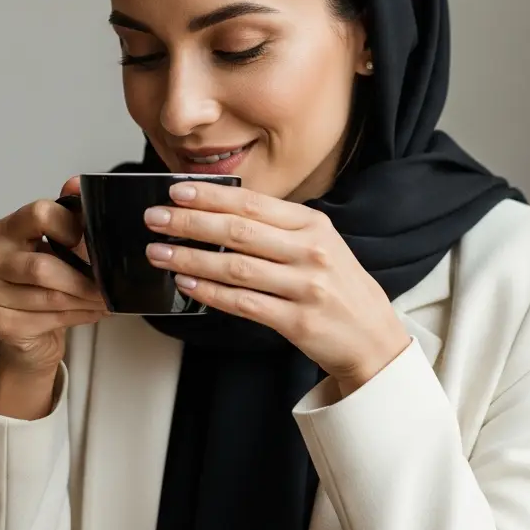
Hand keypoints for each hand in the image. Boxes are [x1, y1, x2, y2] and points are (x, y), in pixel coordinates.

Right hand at [0, 176, 107, 376]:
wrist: (28, 334)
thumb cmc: (44, 283)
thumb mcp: (57, 246)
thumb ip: (68, 215)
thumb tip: (78, 182)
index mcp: (5, 230)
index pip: (39, 213)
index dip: (72, 227)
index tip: (93, 243)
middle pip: (43, 266)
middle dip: (84, 279)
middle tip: (109, 284)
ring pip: (50, 296)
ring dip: (86, 300)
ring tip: (105, 300)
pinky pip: (48, 319)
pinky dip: (78, 316)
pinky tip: (90, 312)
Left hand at [143, 182, 410, 393]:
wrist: (374, 337)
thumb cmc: (339, 288)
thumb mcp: (319, 245)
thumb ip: (278, 229)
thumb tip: (220, 212)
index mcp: (313, 225)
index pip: (253, 204)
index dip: (211, 197)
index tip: (177, 191)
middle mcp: (310, 252)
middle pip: (239, 232)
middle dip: (190, 222)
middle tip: (156, 218)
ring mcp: (305, 287)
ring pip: (235, 268)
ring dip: (191, 258)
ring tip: (160, 252)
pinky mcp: (297, 321)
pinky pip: (243, 304)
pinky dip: (210, 293)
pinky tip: (187, 283)